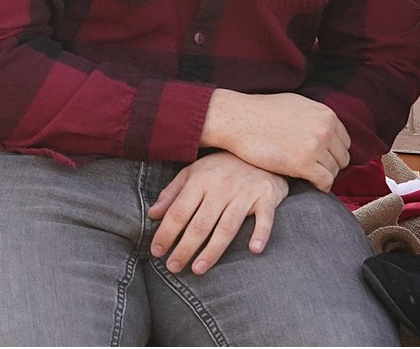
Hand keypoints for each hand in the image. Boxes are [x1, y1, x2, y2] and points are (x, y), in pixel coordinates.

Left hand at [148, 152, 287, 274]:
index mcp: (200, 179)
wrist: (259, 150)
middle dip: (185, 248)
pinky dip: (261, 233)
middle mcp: (222, 186)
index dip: (166, 233)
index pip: (179, 211)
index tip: (156, 252)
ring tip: (198, 269)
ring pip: (227, 226)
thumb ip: (172, 193)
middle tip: (173, 267)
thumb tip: (153, 214)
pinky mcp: (266, 196)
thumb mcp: (193, 172)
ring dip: (212, 250)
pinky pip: (264, 218)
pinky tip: (254, 250)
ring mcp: (245, 192)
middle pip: (201, 223)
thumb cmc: (221, 166)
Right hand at [200, 90, 350, 190]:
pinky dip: (320, 186)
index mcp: (326, 115)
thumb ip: (316, 117)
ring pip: (334, 171)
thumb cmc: (263, 112)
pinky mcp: (303, 164)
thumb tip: (327, 129)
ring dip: (322, 176)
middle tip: (314, 169)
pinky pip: (325, 182)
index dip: (332, 152)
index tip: (321, 158)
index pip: (344, 142)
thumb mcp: (298, 105)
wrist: (240, 119)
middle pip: (342, 158)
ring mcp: (315, 146)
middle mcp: (325, 129)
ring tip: (306, 176)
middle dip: (329, 165)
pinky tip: (308, 183)